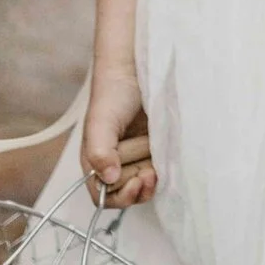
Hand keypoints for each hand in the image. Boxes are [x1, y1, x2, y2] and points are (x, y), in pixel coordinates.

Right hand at [80, 68, 157, 208]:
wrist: (137, 69)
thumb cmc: (113, 93)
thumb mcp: (102, 121)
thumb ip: (100, 151)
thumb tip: (108, 178)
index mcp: (96, 161)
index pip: (104, 196)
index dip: (121, 196)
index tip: (138, 182)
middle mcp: (116, 163)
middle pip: (128, 192)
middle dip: (140, 184)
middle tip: (151, 169)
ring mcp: (138, 157)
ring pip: (146, 183)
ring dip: (154, 176)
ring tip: (157, 156)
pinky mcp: (157, 149)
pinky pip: (161, 169)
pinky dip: (165, 168)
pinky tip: (167, 156)